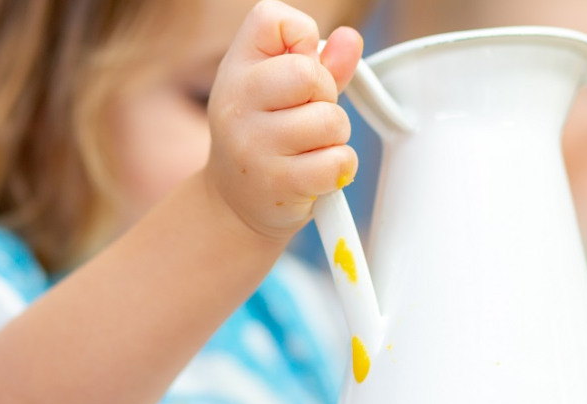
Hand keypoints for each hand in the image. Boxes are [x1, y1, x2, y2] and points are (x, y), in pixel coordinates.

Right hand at [204, 0, 362, 241]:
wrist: (235, 202)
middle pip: (308, 74)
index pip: (272, 18)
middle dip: (326, 95)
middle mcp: (237, 104)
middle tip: (308, 114)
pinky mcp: (278, 182)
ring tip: (311, 146)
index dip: (302, 36)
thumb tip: (351, 39)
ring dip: (335, 135)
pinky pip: (338, 161)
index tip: (297, 64)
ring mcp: (254, 145)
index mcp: (236, 68)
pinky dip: (340, 167)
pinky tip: (316, 172)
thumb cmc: (264, 137)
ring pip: (330, 121)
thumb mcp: (281, 92)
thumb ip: (321, 64)